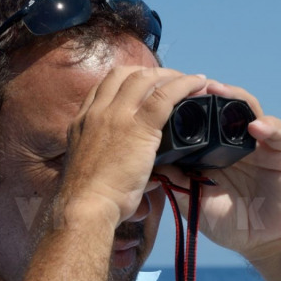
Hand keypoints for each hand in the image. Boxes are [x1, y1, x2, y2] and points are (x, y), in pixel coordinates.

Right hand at [61, 67, 206, 225]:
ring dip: (169, 75)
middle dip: (148, 72)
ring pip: (145, 78)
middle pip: (123, 74)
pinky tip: (198, 83)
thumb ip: (115, 166)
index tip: (142, 87)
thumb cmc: (90, 201)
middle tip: (168, 80)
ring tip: (187, 80)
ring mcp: (116, 116)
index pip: (103, 87)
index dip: (125, 82)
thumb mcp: (94, 172)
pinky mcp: (138, 127)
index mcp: (82, 123)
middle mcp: (96, 113)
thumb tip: (147, 180)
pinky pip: (165, 95)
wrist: (87, 208)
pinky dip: (184, 85)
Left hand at [157, 80, 280, 258]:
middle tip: (190, 84)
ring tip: (218, 91)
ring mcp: (259, 145)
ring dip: (234, 98)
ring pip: (248, 109)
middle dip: (207, 92)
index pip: (199, 118)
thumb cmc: (229, 223)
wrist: (263, 242)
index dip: (186, 104)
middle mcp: (234, 141)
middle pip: (222, 106)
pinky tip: (254, 127)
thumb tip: (151, 162)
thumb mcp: (194, 203)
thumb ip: (176, 183)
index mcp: (212, 150)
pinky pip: (278, 133)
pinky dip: (268, 127)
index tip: (166, 95)